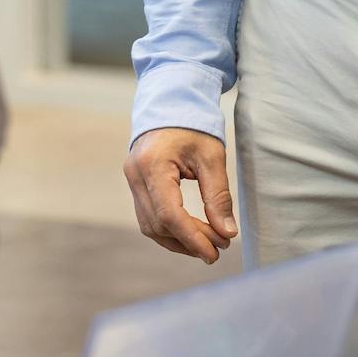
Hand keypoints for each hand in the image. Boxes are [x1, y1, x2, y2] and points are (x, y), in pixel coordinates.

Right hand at [124, 127, 238, 262]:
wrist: (171, 102)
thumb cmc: (194, 125)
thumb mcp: (212, 157)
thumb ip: (218, 196)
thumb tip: (226, 233)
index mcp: (153, 164)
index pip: (169, 215)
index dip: (192, 239)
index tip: (215, 253)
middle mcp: (135, 174)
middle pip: (158, 224)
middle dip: (190, 240)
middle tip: (220, 246)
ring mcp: (131, 179)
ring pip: (150, 225)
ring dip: (178, 240)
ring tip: (208, 244)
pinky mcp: (135, 182)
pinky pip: (148, 216)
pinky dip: (169, 230)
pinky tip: (191, 233)